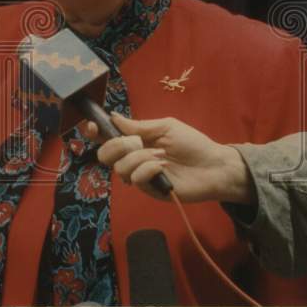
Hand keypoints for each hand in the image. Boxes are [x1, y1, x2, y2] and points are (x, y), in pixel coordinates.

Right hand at [93, 114, 253, 204]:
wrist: (214, 166)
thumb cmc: (192, 143)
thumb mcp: (165, 127)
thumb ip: (138, 125)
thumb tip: (113, 117)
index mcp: (135, 139)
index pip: (107, 137)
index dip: (95, 131)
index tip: (92, 126)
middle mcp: (133, 157)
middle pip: (105, 155)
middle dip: (115, 146)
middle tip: (134, 142)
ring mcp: (140, 174)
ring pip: (120, 167)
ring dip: (140, 157)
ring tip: (160, 156)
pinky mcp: (149, 189)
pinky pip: (136, 178)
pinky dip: (148, 169)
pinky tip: (163, 167)